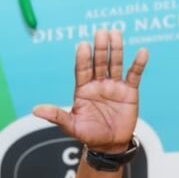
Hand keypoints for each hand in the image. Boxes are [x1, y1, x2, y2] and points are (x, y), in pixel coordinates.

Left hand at [33, 29, 147, 152]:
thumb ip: (56, 116)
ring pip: (115, 64)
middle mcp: (97, 84)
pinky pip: (134, 75)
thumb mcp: (71, 126)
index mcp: (82, 89)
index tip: (82, 45)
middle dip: (100, 48)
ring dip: (116, 49)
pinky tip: (142, 51)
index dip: (83, 59)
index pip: (82, 70)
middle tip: (101, 32)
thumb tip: (36, 110)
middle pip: (99, 62)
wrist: (109, 145)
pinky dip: (138, 64)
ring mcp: (114, 86)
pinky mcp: (129, 91)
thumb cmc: (88, 134)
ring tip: (116, 33)